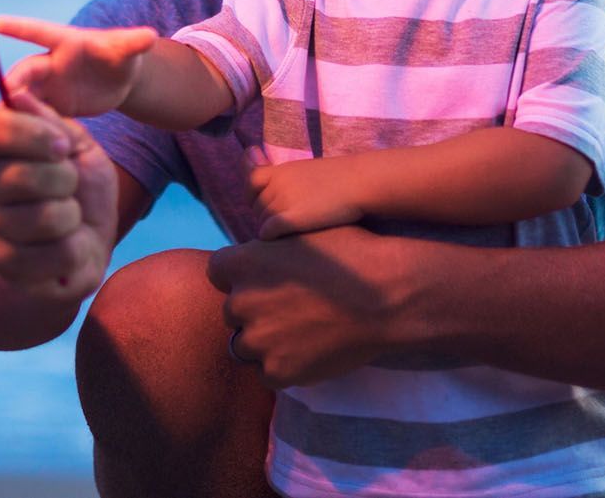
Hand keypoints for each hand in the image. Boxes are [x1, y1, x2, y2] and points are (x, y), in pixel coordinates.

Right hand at [0, 15, 157, 117]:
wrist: (115, 81)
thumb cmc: (119, 57)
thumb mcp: (127, 50)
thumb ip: (133, 44)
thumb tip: (151, 36)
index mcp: (65, 43)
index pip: (39, 32)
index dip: (19, 27)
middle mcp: (48, 64)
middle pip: (25, 73)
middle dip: (14, 83)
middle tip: (6, 97)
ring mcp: (44, 87)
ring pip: (23, 99)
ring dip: (16, 112)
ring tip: (8, 129)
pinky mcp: (46, 108)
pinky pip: (31, 118)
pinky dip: (27, 130)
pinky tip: (24, 147)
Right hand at [0, 88, 117, 304]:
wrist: (91, 238)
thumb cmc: (82, 186)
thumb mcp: (78, 145)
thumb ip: (50, 122)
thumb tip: (17, 94)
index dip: (34, 135)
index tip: (64, 146)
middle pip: (19, 177)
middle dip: (65, 180)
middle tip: (72, 186)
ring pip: (41, 219)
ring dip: (73, 217)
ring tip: (71, 217)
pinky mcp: (3, 264)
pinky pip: (51, 255)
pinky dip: (75, 250)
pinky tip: (70, 246)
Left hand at [207, 225, 417, 387]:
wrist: (387, 295)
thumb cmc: (351, 253)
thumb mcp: (301, 232)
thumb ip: (268, 246)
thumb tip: (257, 249)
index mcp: (242, 262)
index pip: (217, 273)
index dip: (240, 276)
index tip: (264, 280)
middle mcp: (241, 302)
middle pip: (232, 311)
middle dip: (254, 310)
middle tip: (290, 308)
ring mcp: (258, 341)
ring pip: (244, 345)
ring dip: (264, 341)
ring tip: (300, 332)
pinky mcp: (277, 371)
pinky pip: (266, 373)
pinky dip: (282, 366)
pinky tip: (308, 351)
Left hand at [249, 157, 362, 239]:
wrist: (359, 182)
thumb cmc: (341, 178)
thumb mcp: (308, 171)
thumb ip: (291, 181)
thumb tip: (283, 194)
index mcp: (280, 170)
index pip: (250, 182)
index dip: (253, 196)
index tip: (263, 205)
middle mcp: (276, 184)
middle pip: (257, 207)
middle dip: (265, 217)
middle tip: (281, 226)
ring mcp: (282, 201)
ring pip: (261, 222)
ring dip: (269, 230)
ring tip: (286, 235)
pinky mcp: (290, 219)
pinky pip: (266, 232)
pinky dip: (270, 238)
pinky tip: (284, 241)